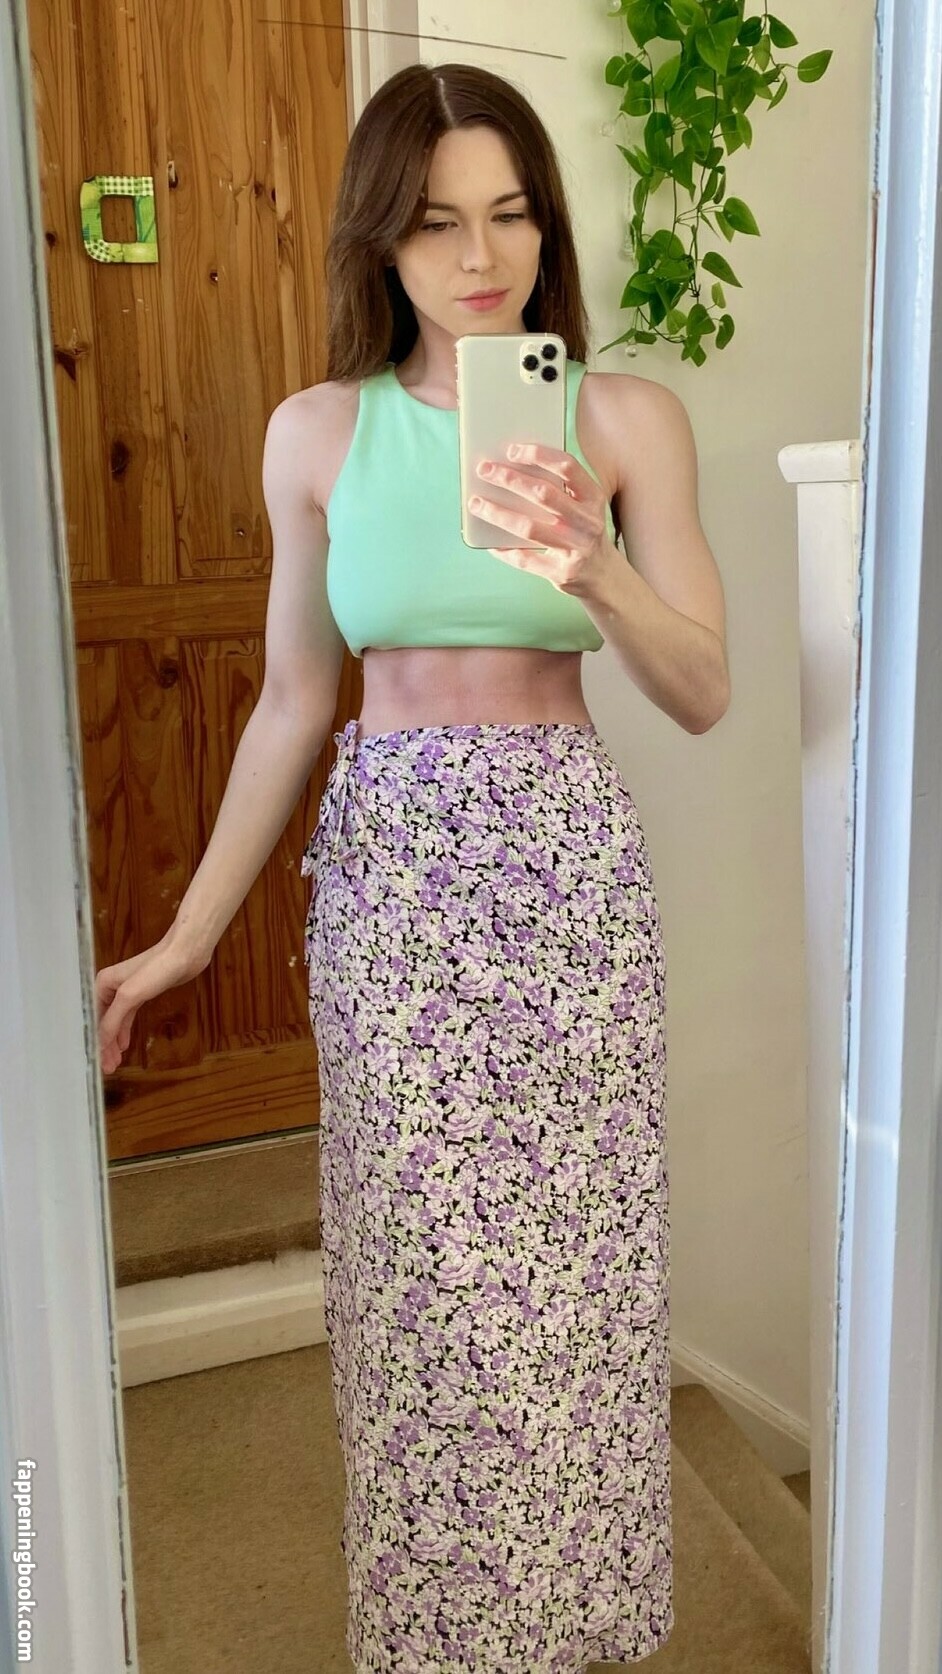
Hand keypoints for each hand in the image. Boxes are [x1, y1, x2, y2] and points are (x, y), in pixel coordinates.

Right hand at [95, 931, 207, 1074]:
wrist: (185, 953)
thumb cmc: (157, 969)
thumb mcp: (130, 996)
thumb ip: (113, 1019)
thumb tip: (100, 1040)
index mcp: (102, 984)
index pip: (94, 1019)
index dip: (95, 1040)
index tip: (96, 1061)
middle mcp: (110, 987)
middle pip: (103, 1022)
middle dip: (104, 1045)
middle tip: (108, 1068)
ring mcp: (126, 991)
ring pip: (115, 1021)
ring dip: (114, 1042)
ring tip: (114, 1062)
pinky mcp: (141, 993)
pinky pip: (127, 1017)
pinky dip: (124, 1031)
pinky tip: (123, 1045)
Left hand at [468, 443, 619, 596]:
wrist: (604, 576)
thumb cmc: (583, 533)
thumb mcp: (584, 507)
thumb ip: (560, 490)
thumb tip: (512, 469)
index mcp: (593, 498)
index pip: (567, 467)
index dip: (539, 455)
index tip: (511, 450)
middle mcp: (587, 522)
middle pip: (543, 494)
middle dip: (509, 479)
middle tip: (484, 470)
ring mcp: (576, 549)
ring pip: (529, 527)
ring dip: (497, 513)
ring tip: (476, 504)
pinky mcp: (562, 573)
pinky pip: (525, 560)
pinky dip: (504, 551)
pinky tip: (489, 543)